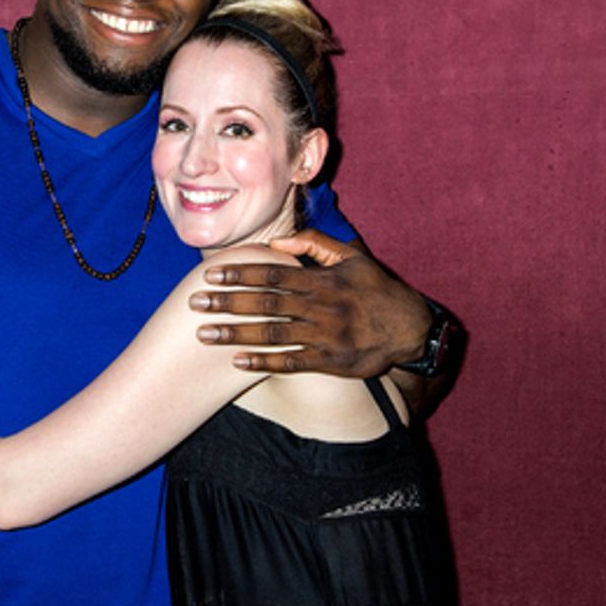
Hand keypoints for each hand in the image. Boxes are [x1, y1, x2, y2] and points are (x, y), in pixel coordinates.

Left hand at [190, 229, 428, 376]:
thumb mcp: (353, 257)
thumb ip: (316, 243)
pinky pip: (291, 363)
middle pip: (266, 303)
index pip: (273, 273)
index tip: (211, 274)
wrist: (410, 329)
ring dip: (236, 334)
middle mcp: (321, 308)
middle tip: (195, 304)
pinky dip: (264, 363)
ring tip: (205, 334)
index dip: (240, 273)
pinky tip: (237, 362)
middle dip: (228, 303)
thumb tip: (279, 241)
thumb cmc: (375, 289)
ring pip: (273, 334)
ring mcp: (325, 337)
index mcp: (323, 280)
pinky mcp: (330, 362)